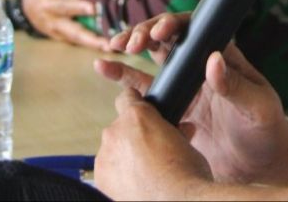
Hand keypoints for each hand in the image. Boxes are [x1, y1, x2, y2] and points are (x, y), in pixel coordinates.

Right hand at [19, 0, 109, 49]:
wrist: (25, 5)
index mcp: (47, 2)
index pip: (63, 6)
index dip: (77, 7)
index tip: (92, 8)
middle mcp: (51, 21)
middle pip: (71, 31)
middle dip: (89, 38)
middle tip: (107, 43)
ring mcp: (56, 32)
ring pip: (76, 40)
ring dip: (93, 44)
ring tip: (110, 48)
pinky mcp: (61, 38)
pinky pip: (76, 41)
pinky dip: (90, 44)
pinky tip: (106, 46)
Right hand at [95, 13, 287, 183]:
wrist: (260, 162)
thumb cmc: (267, 129)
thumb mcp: (258, 106)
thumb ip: (236, 85)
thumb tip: (213, 61)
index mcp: (220, 56)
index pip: (192, 29)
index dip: (173, 24)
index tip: (160, 34)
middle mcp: (197, 64)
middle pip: (165, 37)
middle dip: (145, 33)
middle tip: (131, 43)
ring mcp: (182, 84)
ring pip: (148, 58)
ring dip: (129, 47)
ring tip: (113, 47)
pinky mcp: (170, 106)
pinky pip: (141, 88)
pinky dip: (121, 76)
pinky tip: (104, 67)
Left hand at [96, 87, 213, 200]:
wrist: (178, 201)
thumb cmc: (186, 173)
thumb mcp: (185, 142)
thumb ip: (174, 131)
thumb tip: (179, 130)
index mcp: (138, 115)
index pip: (127, 97)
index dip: (135, 103)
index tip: (140, 112)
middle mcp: (116, 131)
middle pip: (120, 126)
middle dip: (134, 135)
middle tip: (152, 151)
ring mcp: (106, 155)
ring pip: (113, 148)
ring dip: (125, 155)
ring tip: (145, 171)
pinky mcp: (101, 177)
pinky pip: (108, 169)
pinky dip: (118, 174)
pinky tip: (136, 182)